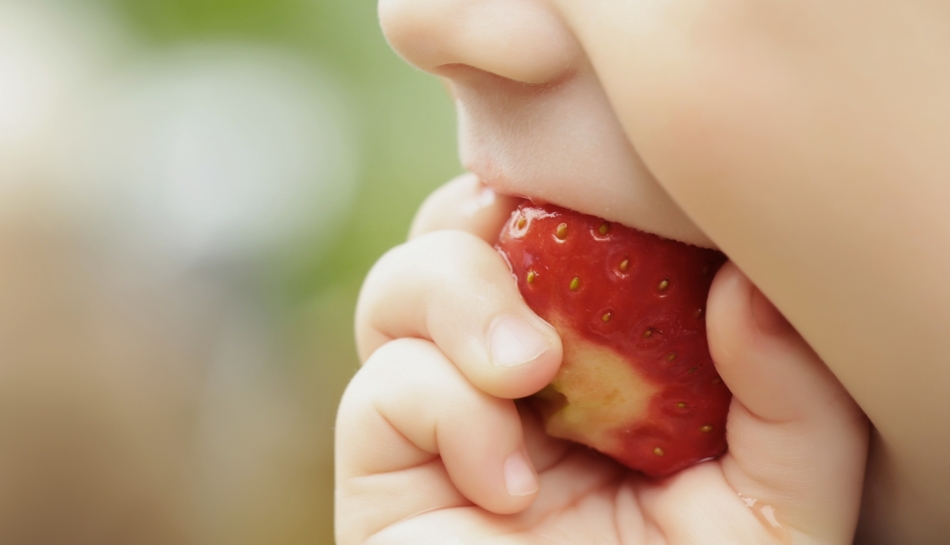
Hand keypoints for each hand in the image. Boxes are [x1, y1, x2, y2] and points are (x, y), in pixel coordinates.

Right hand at [336, 174, 868, 543]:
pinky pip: (382, 386)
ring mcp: (442, 410)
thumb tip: (741, 282)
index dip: (564, 191)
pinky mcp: (382, 462)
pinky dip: (444, 412)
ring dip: (460, 300)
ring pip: (400, 283)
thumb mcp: (778, 510)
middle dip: (490, 223)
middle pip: (461, 231)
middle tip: (544, 250)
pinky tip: (506, 487)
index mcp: (600, 357)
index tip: (602, 186)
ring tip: (527, 372)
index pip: (562, 232)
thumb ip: (792, 402)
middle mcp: (513, 371)